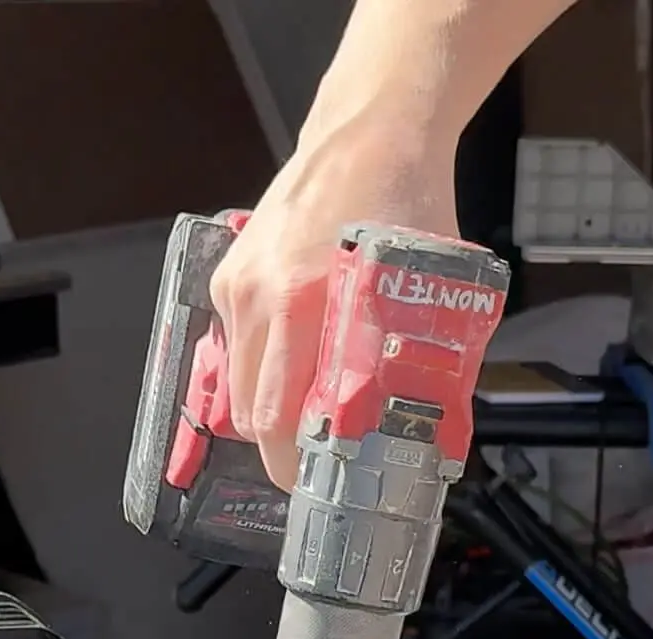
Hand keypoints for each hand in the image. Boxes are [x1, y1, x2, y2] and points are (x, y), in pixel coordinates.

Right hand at [210, 122, 458, 488]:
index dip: (296, 469)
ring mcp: (237, 285)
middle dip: (284, 447)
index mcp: (302, 302)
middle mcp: (258, 296)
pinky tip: (302, 355)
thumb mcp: (423, 294)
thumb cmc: (406, 209)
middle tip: (324, 458)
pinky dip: (266, 367)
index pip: (277, 422)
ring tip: (314, 410)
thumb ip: (411, 367)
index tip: (318, 489)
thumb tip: (421, 441)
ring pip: (241, 385)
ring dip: (273, 408)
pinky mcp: (229, 275)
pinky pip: (240, 349)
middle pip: (250, 416)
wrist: (370, 134)